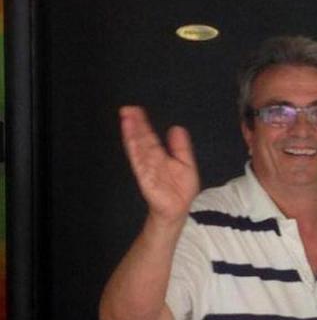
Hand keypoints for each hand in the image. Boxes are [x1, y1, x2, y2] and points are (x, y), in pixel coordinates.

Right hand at [120, 106, 199, 223]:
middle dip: (135, 125)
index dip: (143, 123)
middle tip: (127, 109)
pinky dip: (136, 152)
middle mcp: (151, 160)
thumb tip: (176, 128)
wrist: (178, 210)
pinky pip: (140, 163)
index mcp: (160, 155)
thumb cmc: (181, 189)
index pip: (149, 136)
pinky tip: (131, 140)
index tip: (136, 110)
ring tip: (127, 119)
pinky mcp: (146, 179)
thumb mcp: (186, 164)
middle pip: (141, 140)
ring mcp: (148, 169)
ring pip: (138, 149)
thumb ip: (180, 147)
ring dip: (132, 134)